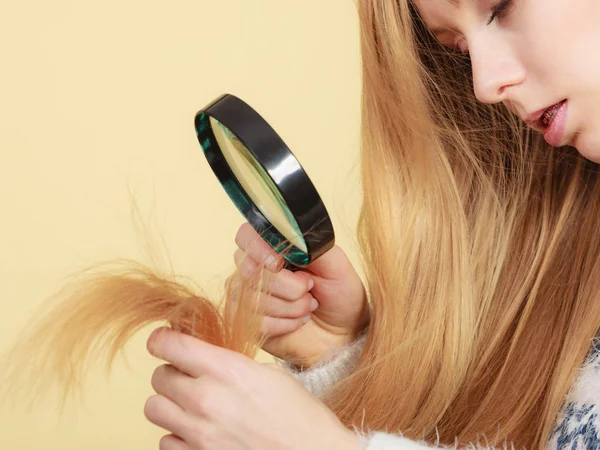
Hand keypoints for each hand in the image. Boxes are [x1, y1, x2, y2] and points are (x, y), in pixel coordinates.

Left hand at [144, 327, 359, 449]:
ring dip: (170, 403)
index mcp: (228, 371)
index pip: (171, 345)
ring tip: (191, 405)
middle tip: (189, 376)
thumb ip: (232, 365)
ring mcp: (199, 435)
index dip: (162, 340)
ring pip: (154, 408)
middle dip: (172, 373)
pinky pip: (165, 441)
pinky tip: (200, 432)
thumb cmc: (301, 417)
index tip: (164, 341)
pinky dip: (177, 436)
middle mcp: (206, 400)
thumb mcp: (271, 375)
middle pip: (158, 377)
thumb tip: (205, 359)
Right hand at [229, 223, 369, 367]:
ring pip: (255, 299)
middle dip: (288, 286)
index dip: (259, 249)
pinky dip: (286, 324)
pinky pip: (258, 323)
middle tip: (310, 288)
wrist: (343, 330)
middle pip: (250, 271)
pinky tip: (298, 321)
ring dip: (292, 307)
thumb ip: (311, 245)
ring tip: (309, 305)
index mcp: (273, 246)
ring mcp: (248, 295)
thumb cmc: (339, 293)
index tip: (281, 262)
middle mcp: (254, 267)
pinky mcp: (250, 323)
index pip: (246, 236)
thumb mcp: (335, 263)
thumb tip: (289, 239)